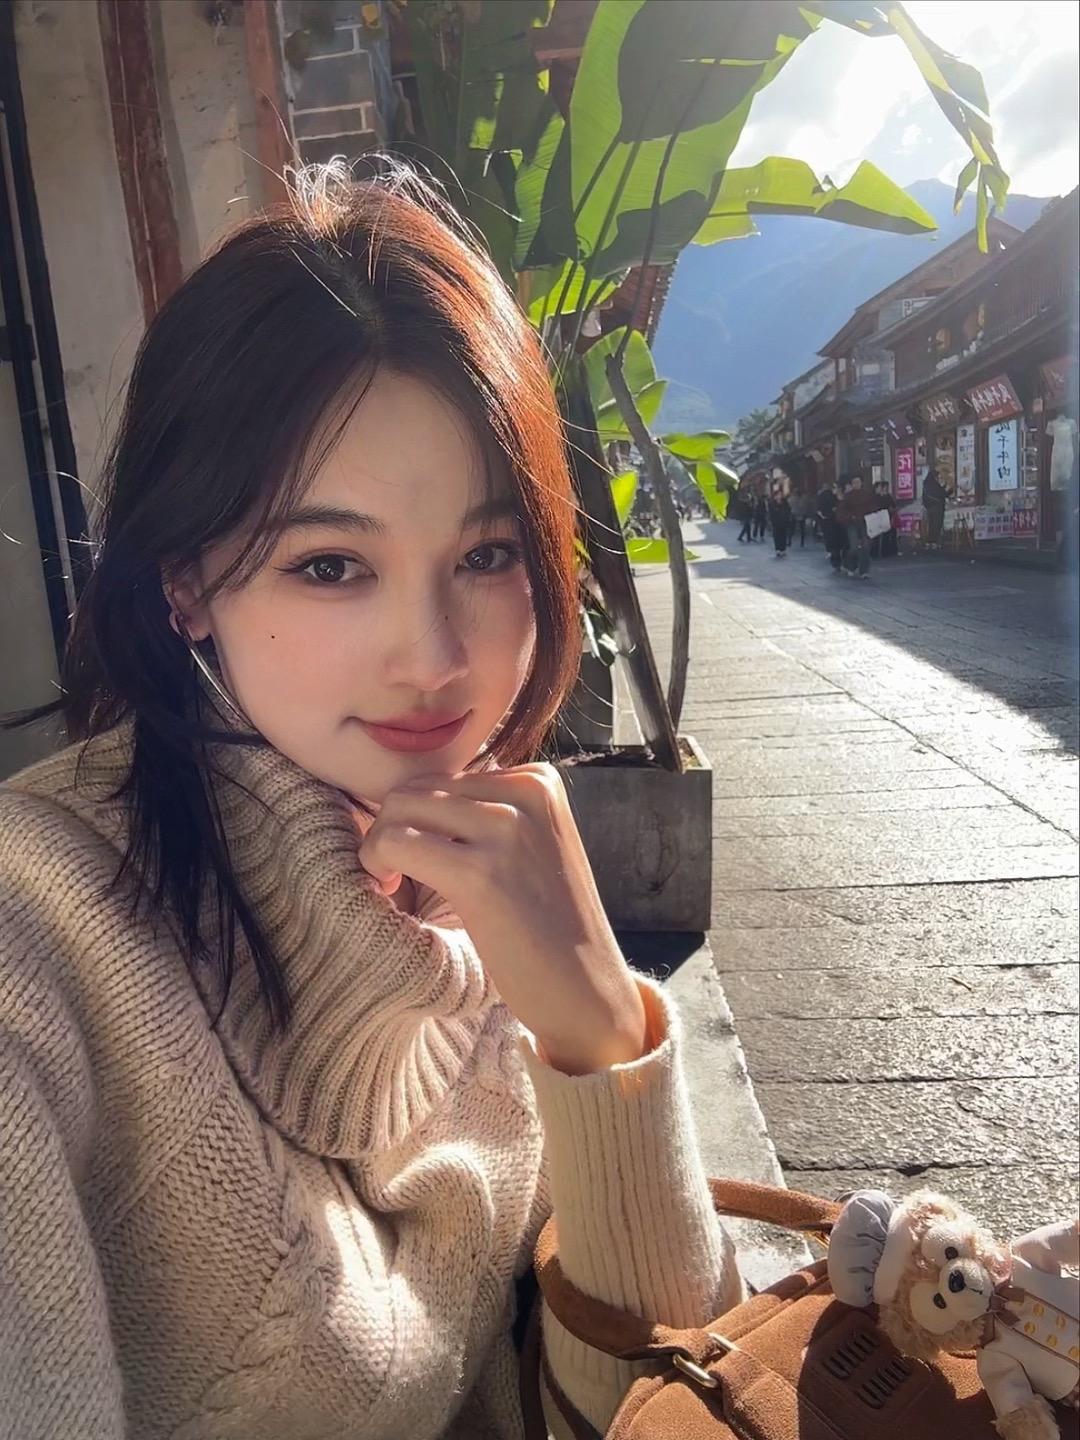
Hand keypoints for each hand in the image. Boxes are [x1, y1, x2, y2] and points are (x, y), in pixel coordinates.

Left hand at [357, 765, 647, 1074]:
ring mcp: (507, 829)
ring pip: (398, 810)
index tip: (425, 863)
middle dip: (393, 831)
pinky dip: (376, 864)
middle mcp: (526, 792)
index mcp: (539, 781)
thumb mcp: (531, 847)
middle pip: (415, 789)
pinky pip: (395, 842)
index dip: (418, 821)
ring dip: (380, 849)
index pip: (442, 778)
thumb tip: (409, 796)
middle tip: (400, 878)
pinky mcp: (481, 872)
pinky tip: (391, 894)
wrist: (586, 992)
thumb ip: (485, 814)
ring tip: (398, 887)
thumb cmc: (547, 928)